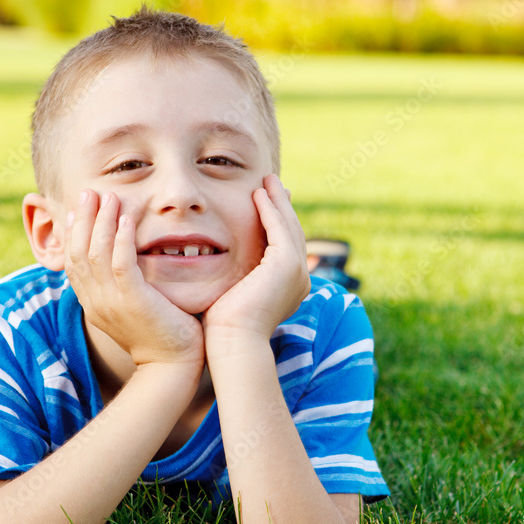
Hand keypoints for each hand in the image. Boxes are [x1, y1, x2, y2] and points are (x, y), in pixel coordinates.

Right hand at [64, 189, 203, 366]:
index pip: (73, 261)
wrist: (172, 367)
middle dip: (82, 219)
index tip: (78, 208)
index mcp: (93, 303)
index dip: (74, 232)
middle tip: (88, 192)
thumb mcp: (135, 307)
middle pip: (77, 252)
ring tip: (108, 196)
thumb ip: (127, 285)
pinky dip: (120, 238)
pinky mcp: (133, 302)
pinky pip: (120, 264)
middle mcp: (96, 302)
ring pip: (95, 253)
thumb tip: (128, 262)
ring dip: (100, 221)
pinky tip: (126, 219)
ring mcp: (111, 303)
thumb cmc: (162, 335)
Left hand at [203, 174, 309, 342]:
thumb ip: (238, 278)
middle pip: (292, 232)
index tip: (266, 202)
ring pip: (288, 226)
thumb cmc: (225, 327)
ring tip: (267, 181)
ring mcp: (297, 270)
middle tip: (272, 183)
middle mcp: (300, 278)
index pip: (285, 246)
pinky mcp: (287, 264)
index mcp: (290, 286)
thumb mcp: (235, 295)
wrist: (233, 342)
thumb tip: (223, 269)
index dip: (277, 222)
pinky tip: (259, 194)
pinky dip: (270, 209)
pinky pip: (280, 227)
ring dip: (277, 200)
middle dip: (282, 206)